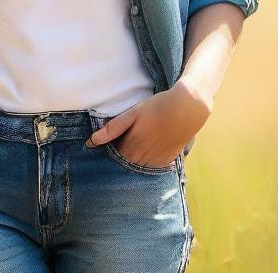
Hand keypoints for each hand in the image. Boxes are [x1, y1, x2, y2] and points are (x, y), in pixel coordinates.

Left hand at [86, 81, 210, 166]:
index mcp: (131, 147)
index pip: (113, 158)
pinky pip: (153, 168)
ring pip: (138, 168)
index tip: (104, 148)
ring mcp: (156, 162)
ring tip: (135, 147)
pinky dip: (147, 163)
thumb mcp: (133, 113)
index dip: (109, 153)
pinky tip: (148, 152)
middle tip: (122, 145)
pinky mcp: (167, 161)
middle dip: (120, 159)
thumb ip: (112, 128)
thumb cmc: (157, 107)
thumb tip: (91, 142)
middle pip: (125, 165)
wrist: (186, 109)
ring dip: (134, 162)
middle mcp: (143, 159)